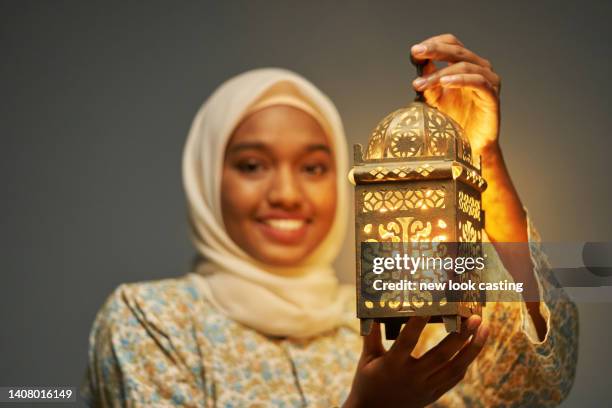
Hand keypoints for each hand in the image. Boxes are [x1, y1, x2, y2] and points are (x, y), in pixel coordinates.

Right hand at [343, 316, 488, 407]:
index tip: (430, 306)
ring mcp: (426, 387)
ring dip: (473, 348)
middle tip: (474, 317)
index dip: (418, 324)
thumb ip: (372, 335)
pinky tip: (474, 346)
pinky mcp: (433, 394)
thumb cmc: (368, 382)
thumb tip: (372, 311)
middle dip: (460, 335)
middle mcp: (412, 377)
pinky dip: (466, 361)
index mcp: (392, 365)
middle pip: (441, 355)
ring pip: (455, 367)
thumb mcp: (366, 358)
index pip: (407, 341)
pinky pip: (455, 377)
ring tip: (484, 328)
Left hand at [410, 34, 500, 155]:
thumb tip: (420, 62)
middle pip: (457, 50)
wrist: (470, 146)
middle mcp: (480, 68)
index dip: (433, 43)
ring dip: (441, 72)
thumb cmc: (454, 121)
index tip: (414, 51)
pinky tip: (444, 83)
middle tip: (416, 52)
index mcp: (465, 64)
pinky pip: (478, 82)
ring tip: (422, 83)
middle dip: (434, 50)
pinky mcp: (492, 96)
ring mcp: (489, 80)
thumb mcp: (435, 98)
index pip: (451, 43)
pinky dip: (460, 80)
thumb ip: (429, 81)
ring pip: (465, 65)